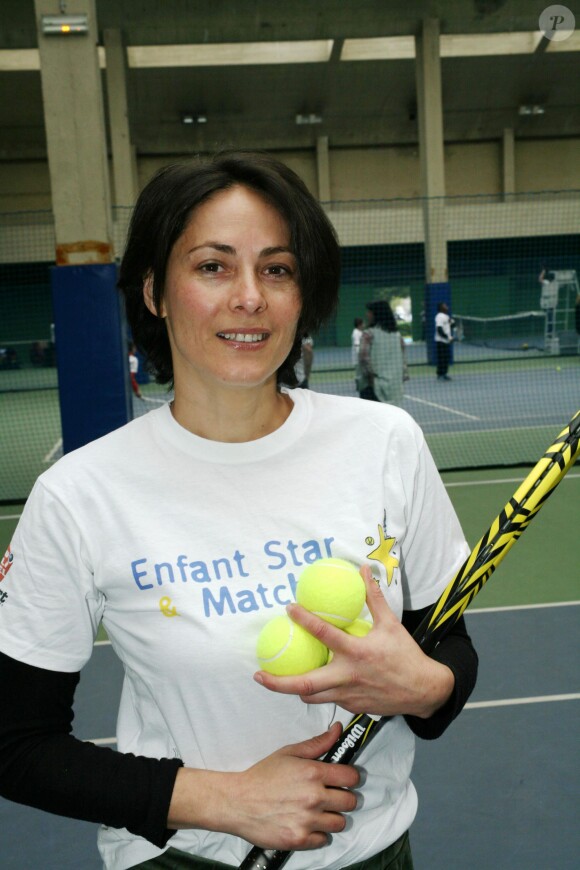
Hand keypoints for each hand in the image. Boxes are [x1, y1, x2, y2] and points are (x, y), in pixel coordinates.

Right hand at [168, 722, 359, 850]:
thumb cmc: (262, 776)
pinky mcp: (300, 839)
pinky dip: (319, 833)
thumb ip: (317, 743)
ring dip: (333, 816)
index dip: (350, 777)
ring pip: (341, 822)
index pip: (351, 777)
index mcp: (313, 773)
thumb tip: (337, 730)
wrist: (238, 802)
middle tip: (331, 796)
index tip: (345, 779)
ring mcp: (307, 820)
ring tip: (319, 811)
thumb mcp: (289, 753)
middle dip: (344, 797)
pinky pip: (324, 840)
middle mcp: (314, 797)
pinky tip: (308, 823)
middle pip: (350, 801)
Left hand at [254, 566, 453, 718]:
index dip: (304, 619)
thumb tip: (363, 570)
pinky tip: (313, 681)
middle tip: (258, 675)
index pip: (323, 634)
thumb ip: (374, 598)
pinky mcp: (351, 707)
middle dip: (277, 683)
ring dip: (294, 689)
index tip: (288, 609)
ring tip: (279, 678)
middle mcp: (347, 677)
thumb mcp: (392, 624)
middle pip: (304, 685)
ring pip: (311, 697)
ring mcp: (348, 696)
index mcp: (356, 653)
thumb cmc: (406, 656)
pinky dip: (316, 692)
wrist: (424, 691)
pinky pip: (327, 700)